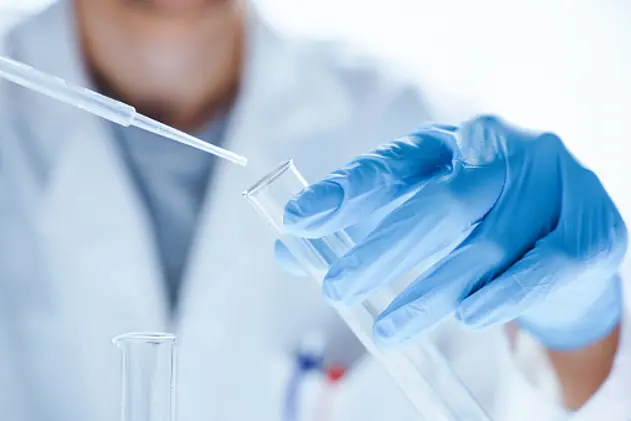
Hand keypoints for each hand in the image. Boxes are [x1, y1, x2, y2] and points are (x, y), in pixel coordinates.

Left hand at [277, 116, 626, 350]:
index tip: (298, 221)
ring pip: (488, 243)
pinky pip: (545, 264)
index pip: (393, 165)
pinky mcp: (591, 226)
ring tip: (387, 327)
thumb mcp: (415, 214)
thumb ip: (358, 228)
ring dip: (434, 290)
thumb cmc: (475, 222)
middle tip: (335, 288)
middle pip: (440, 203)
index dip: (345, 192)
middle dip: (383, 251)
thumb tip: (289, 250)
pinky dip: (504, 292)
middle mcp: (501, 154)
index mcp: (451, 145)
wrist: (564, 233)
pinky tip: (467, 316)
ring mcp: (552, 184)